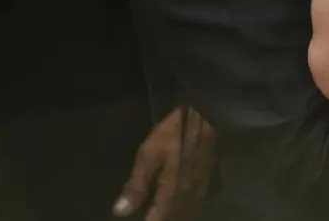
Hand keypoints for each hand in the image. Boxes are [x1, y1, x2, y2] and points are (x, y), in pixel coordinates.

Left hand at [114, 106, 215, 220]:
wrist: (206, 117)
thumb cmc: (174, 134)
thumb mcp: (149, 155)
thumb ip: (136, 185)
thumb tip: (121, 212)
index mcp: (172, 192)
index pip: (157, 219)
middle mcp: (188, 196)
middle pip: (173, 217)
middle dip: (160, 219)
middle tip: (149, 218)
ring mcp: (200, 188)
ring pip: (186, 212)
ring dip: (173, 215)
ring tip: (161, 215)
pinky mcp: (208, 179)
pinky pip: (195, 202)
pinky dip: (185, 207)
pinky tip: (179, 205)